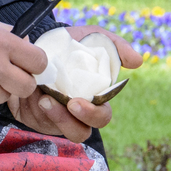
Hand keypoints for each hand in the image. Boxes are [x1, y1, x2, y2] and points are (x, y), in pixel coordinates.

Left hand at [7, 25, 142, 142]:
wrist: (34, 44)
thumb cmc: (69, 44)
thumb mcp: (91, 38)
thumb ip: (116, 47)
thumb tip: (138, 62)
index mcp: (94, 98)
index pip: (102, 115)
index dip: (93, 114)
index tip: (77, 103)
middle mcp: (78, 111)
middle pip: (84, 131)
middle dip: (74, 121)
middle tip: (66, 104)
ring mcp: (58, 116)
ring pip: (63, 132)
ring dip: (56, 119)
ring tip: (44, 99)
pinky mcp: (40, 117)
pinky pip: (41, 124)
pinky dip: (38, 113)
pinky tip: (32, 97)